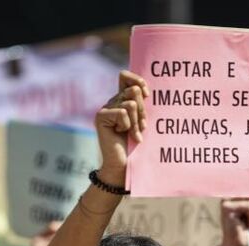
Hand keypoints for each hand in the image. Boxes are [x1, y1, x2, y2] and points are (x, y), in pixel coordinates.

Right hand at [95, 71, 148, 187]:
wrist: (124, 166)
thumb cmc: (136, 145)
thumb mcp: (142, 121)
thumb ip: (141, 103)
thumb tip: (141, 88)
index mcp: (122, 100)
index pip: (125, 77)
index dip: (138, 81)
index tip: (147, 94)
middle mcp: (112, 102)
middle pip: (133, 90)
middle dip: (142, 110)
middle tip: (141, 127)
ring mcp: (105, 109)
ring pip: (130, 103)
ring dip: (137, 121)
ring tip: (133, 134)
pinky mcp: (101, 117)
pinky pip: (122, 112)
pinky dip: (127, 126)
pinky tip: (122, 135)